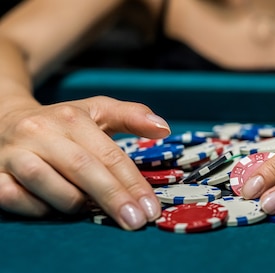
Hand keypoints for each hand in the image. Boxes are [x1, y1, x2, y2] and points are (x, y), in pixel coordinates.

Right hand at [0, 96, 169, 229]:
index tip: (150, 207)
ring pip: (45, 184)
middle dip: (113, 198)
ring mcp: (13, 153)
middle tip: (135, 221)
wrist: (3, 118)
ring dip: (72, 202)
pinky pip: (12, 196)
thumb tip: (163, 128)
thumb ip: (131, 116)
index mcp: (71, 118)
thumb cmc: (61, 122)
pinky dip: (34, 206)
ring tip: (88, 208)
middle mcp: (40, 132)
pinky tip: (51, 208)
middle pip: (83, 169)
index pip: (109, 155)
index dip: (132, 183)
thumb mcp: (96, 111)